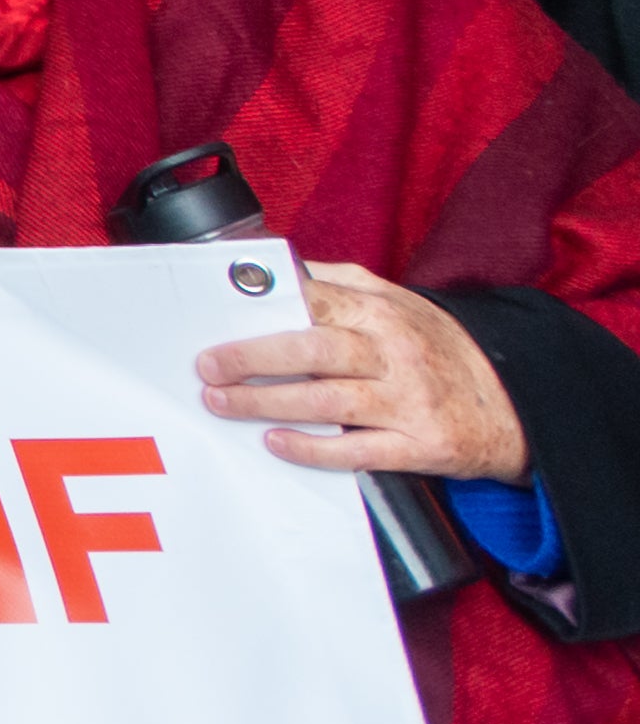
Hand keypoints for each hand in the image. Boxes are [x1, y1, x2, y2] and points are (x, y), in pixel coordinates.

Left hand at [200, 260, 528, 484]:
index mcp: (384, 313)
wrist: (516, 404)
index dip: (262, 309)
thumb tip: (281, 273)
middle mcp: (396, 355)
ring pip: (327, 401)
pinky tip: (277, 442)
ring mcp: (409, 403)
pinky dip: (314, 448)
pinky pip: (359, 450)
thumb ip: (341, 286)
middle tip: (207, 366)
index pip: (315, 301)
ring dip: (267, 402)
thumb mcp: (400, 302)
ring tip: (223, 402)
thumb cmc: (441, 349)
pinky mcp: (422, 447)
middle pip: (313, 350)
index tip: (216, 317)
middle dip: (252, 358)